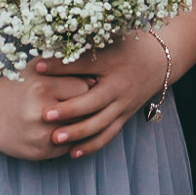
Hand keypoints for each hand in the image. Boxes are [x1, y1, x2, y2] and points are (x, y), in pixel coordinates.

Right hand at [0, 63, 91, 161]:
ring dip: (82, 123)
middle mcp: (41, 113)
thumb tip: (97, 77)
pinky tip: (65, 128)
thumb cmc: (17, 84)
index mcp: (42, 88)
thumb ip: (64, 69)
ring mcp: (40, 136)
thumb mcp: (36, 69)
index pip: (85, 87)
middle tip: (91, 99)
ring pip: (79, 130)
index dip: (88, 85)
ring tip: (80, 113)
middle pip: (84, 110)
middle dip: (89, 105)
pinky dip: (70, 137)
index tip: (89, 82)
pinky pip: (68, 145)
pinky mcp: (39, 152)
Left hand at [30, 32, 170, 159]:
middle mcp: (119, 86)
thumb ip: (79, 48)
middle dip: (69, 110)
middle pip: (93, 101)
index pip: (83, 64)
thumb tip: (46, 51)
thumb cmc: (126, 47)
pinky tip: (72, 153)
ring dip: (78, 132)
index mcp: (112, 63)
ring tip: (55, 138)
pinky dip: (91, 145)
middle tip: (45, 115)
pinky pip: (108, 134)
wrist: (159, 61)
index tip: (36, 68)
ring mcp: (123, 104)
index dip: (60, 66)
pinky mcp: (125, 116)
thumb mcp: (106, 41)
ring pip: (100, 123)